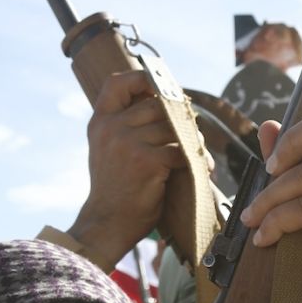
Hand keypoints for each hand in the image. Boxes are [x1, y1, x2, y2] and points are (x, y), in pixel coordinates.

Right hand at [71, 70, 184, 269]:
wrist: (107, 222)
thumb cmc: (114, 188)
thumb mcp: (107, 149)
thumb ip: (124, 125)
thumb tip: (163, 103)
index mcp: (100, 122)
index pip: (116, 83)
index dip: (141, 79)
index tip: (160, 88)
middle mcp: (111, 128)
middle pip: (157, 105)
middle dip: (180, 118)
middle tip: (192, 132)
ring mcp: (128, 143)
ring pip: (172, 127)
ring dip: (192, 139)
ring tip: (199, 153)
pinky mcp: (147, 161)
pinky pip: (181, 150)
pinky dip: (196, 159)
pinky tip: (201, 169)